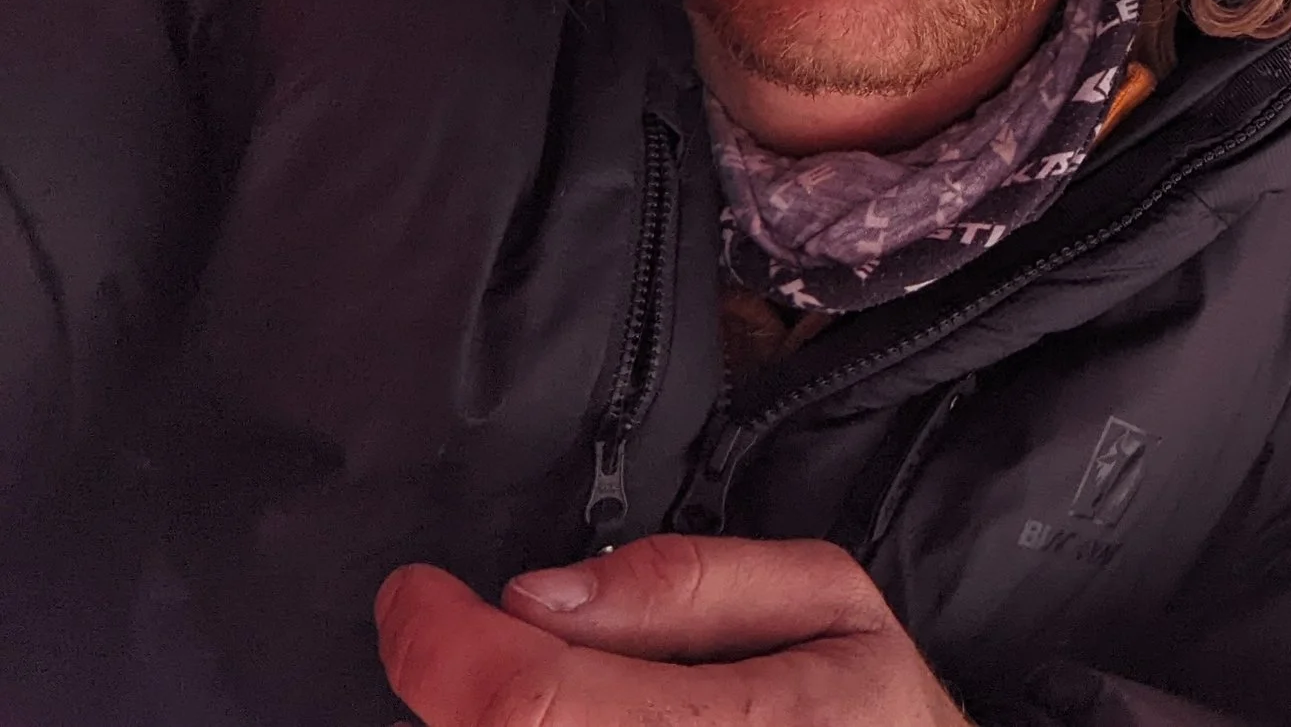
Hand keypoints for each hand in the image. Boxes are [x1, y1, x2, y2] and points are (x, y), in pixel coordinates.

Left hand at [376, 534, 970, 725]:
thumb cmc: (871, 708)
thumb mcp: (826, 595)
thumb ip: (688, 581)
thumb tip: (540, 593)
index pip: (532, 703)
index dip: (444, 644)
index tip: (416, 594)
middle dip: (453, 682)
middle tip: (471, 635)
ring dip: (483, 720)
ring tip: (548, 684)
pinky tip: (561, 722)